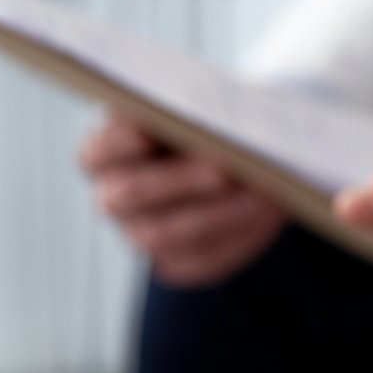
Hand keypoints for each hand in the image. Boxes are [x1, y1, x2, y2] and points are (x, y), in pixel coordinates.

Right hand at [80, 117, 285, 286]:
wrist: (221, 163)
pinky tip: (271, 214)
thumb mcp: (191, 109)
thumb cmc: (200, 124)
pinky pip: (204, 259)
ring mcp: (142, 234)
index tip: (148, 129)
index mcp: (103, 154)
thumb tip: (227, 117)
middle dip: (181, 180)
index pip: (100, 150)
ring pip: (168, 234)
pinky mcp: (178, 263)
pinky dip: (241, 236)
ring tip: (264, 195)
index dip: (121, 141)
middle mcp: (113, 198)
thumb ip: (194, 110)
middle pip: (132, 194)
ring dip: (220, 214)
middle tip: (225, 169)